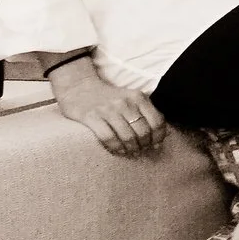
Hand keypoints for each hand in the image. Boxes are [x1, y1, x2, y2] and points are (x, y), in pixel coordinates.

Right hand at [49, 57, 165, 156]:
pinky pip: (108, 137)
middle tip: (141, 150)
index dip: (158, 137)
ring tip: (131, 152)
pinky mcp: (91, 117)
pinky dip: (116, 147)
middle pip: (143, 131)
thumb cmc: (109, 98)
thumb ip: (145, 113)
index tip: (156, 145)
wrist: (78, 87)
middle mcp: (125, 103)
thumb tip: (160, 137)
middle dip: (144, 145)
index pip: (157, 121)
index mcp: (139, 97)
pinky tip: (118, 151)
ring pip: (128, 136)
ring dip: (131, 148)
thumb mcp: (131, 99)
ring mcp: (108, 109)